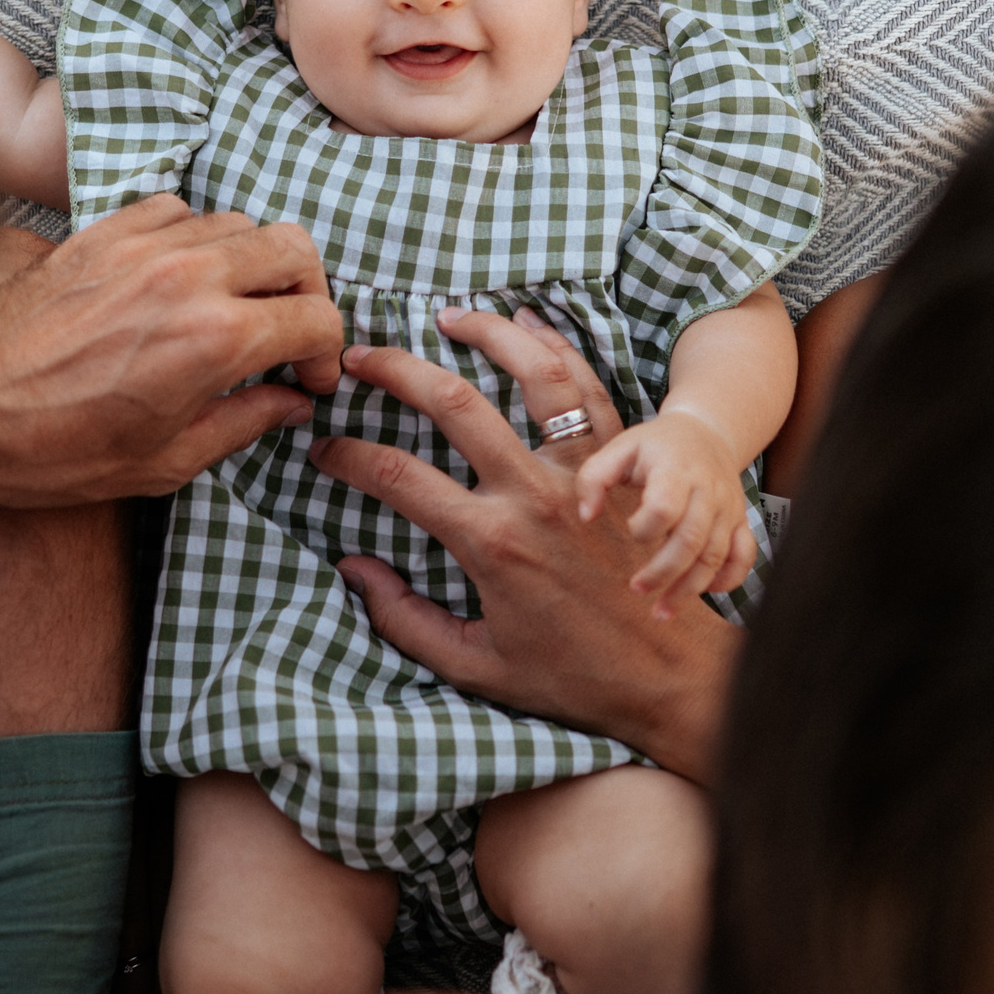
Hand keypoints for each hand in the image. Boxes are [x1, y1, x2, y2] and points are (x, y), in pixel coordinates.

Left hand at [0, 195, 345, 504]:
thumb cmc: (60, 449)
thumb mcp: (167, 460)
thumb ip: (244, 422)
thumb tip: (290, 403)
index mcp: (215, 339)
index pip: (315, 319)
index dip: (327, 354)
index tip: (311, 378)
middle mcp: (188, 277)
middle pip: (294, 247)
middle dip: (307, 292)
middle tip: (289, 331)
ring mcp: (142, 245)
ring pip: (239, 222)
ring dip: (251, 264)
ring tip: (233, 305)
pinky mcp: (102, 231)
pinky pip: (176, 209)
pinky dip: (193, 237)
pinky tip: (177, 278)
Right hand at [308, 306, 738, 782]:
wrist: (671, 676)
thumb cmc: (572, 678)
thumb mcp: (476, 667)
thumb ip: (404, 620)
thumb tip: (352, 569)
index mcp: (490, 542)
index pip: (397, 478)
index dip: (348, 457)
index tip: (322, 448)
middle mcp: (534, 494)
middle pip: (455, 404)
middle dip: (396, 371)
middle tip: (358, 357)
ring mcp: (583, 473)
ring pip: (535, 375)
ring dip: (488, 333)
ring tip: (448, 316)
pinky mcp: (622, 467)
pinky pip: (591, 389)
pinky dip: (559, 348)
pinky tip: (529, 324)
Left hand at [574, 410, 756, 611]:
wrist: (706, 432)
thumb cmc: (655, 445)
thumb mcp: (620, 447)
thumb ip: (593, 478)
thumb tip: (585, 516)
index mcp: (676, 469)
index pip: (665, 506)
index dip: (645, 527)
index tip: (629, 529)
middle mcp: (707, 490)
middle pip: (691, 540)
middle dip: (663, 572)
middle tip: (637, 588)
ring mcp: (727, 507)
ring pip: (715, 556)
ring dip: (689, 589)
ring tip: (661, 611)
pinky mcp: (739, 521)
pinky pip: (744, 556)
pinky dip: (728, 579)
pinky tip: (703, 592)